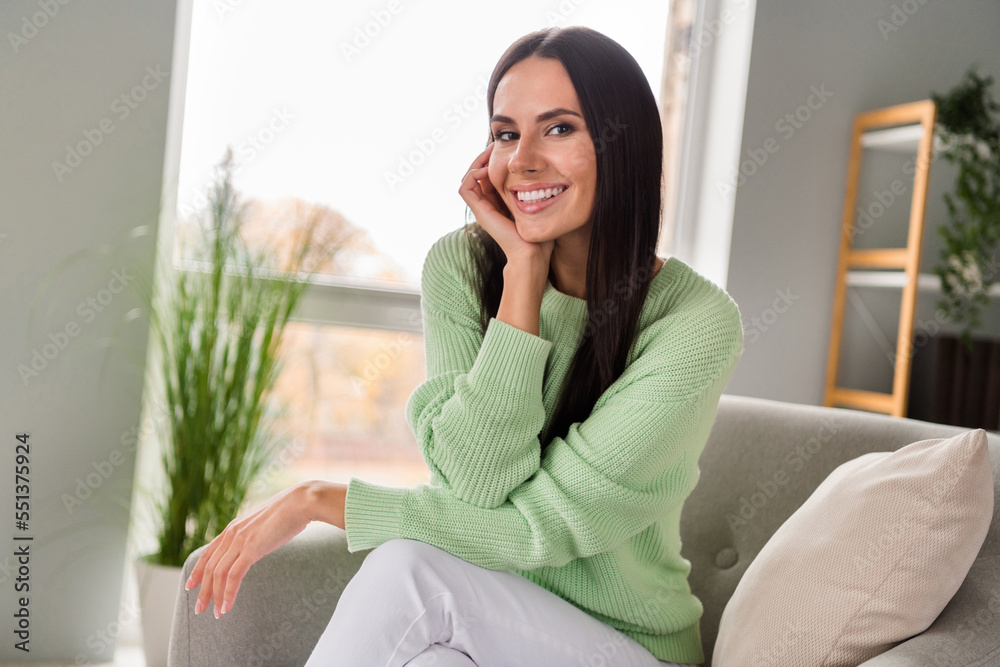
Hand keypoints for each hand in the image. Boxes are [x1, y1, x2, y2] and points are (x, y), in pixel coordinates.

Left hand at [183, 480, 345, 617]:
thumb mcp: (265, 523)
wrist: (301, 502)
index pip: (208, 552)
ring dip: (215, 596)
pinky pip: (234, 576)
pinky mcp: (252, 548)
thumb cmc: (290, 511)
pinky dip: (229, 593)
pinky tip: (227, 606)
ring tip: (217, 612)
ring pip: (219, 574)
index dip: (197, 570)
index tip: (191, 585)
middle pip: (210, 566)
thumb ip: (255, 534)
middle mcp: (232, 534)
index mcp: (234, 527)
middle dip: (203, 590)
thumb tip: (257, 542)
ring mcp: (241, 541)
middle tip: (200, 608)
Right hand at [459, 142, 553, 266]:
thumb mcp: (538, 202)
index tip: (507, 145)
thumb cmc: (540, 232)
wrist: (533, 252)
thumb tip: (547, 169)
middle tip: (496, 144)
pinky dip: (472, 175)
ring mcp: (482, 207)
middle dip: (485, 156)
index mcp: (500, 199)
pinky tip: (487, 169)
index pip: (490, 172)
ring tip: (490, 152)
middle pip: (477, 171)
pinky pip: (465, 188)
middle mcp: (488, 202)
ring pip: (468, 176)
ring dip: (477, 162)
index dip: (494, 157)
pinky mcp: (480, 212)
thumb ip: (536, 188)